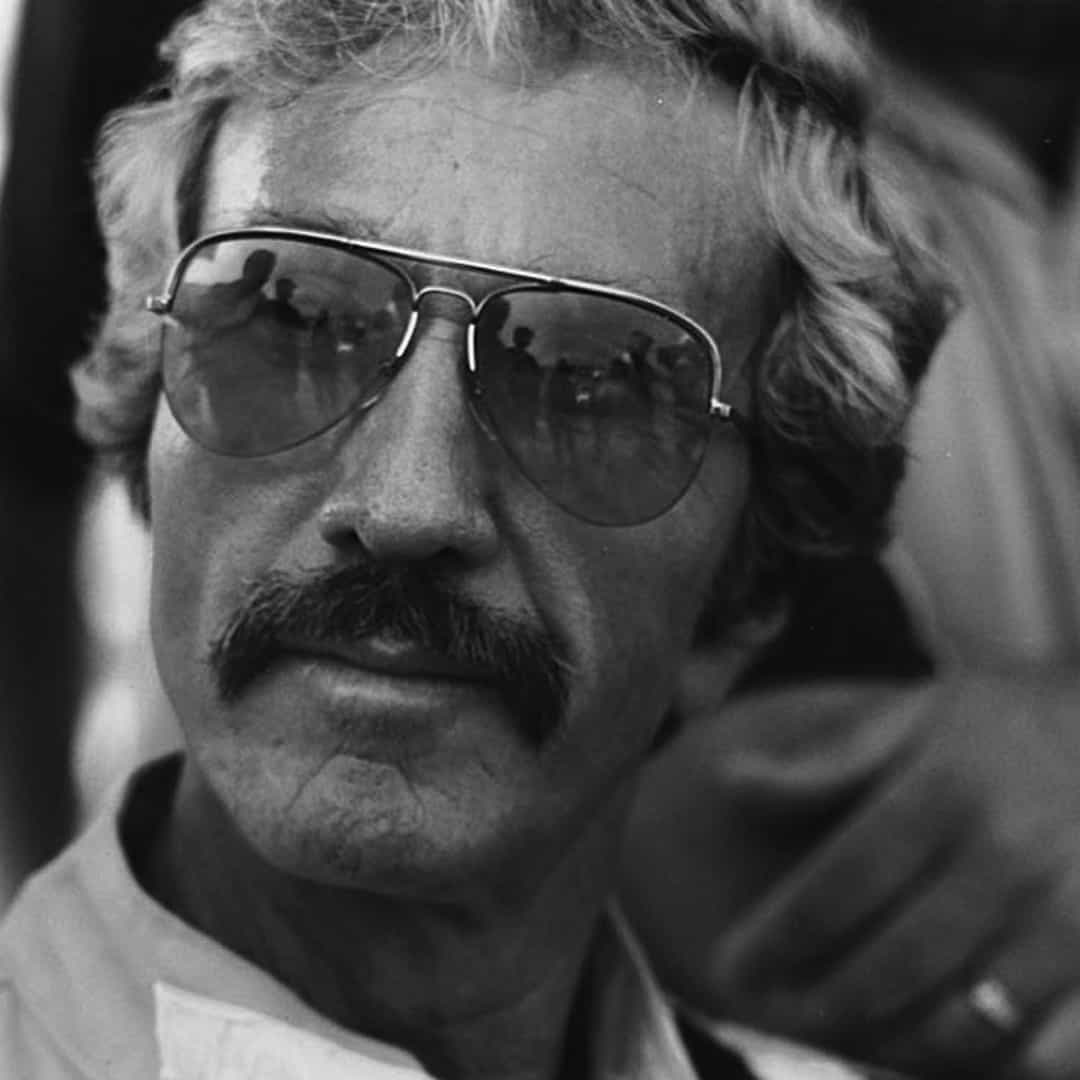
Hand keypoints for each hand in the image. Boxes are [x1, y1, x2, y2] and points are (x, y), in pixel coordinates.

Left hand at [620, 671, 1079, 1078]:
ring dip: (894, 1039)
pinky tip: (941, 1052)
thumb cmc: (996, 726)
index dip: (781, 935)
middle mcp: (1009, 850)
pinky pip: (1060, 1045)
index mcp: (947, 788)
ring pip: (968, 1013)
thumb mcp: (909, 720)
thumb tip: (727, 781)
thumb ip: (824, 764)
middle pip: (897, 957)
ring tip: (838, 1034)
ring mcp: (1073, 908)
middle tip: (771, 1014)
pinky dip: (1000, 1063)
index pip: (844, 881)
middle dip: (824, 1000)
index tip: (730, 967)